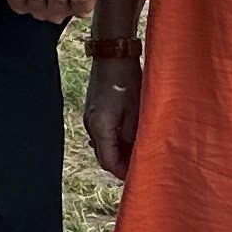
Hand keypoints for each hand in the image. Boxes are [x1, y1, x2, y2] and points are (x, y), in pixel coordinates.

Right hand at [82, 55, 141, 180]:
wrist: (113, 55)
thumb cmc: (128, 80)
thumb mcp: (137, 111)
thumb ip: (134, 136)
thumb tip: (134, 153)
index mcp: (101, 127)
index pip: (109, 162)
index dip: (124, 173)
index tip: (139, 176)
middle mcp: (90, 125)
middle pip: (104, 156)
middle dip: (121, 164)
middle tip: (141, 166)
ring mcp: (90, 118)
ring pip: (103, 145)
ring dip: (118, 151)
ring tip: (138, 151)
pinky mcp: (94, 111)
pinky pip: (102, 133)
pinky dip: (114, 140)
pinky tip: (130, 137)